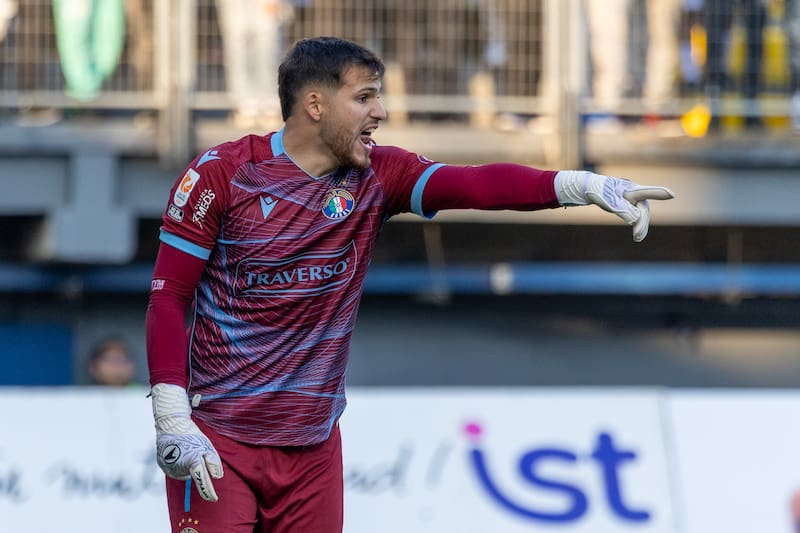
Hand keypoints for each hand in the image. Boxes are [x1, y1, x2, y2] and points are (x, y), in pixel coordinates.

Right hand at [151, 383, 222, 501]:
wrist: (170, 423)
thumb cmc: (192, 435)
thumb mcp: (206, 445)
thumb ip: (213, 461)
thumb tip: (217, 476)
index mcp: (192, 459)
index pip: (202, 480)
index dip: (208, 491)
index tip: (213, 499)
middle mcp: (178, 466)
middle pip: (192, 476)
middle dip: (198, 472)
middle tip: (196, 457)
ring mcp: (167, 466)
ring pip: (182, 474)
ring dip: (187, 467)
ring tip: (186, 452)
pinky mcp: (161, 464)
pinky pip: (174, 470)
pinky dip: (178, 465)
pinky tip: (178, 454)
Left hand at [554, 170, 673, 241]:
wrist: (591, 188)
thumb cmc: (600, 192)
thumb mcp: (609, 202)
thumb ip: (623, 210)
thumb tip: (635, 220)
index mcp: (631, 189)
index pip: (646, 192)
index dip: (659, 193)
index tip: (671, 195)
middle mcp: (635, 193)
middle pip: (644, 209)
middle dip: (642, 223)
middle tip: (637, 237)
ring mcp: (633, 199)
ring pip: (642, 214)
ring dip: (641, 226)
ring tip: (637, 239)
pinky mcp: (630, 204)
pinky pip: (637, 215)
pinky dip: (638, 225)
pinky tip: (637, 235)